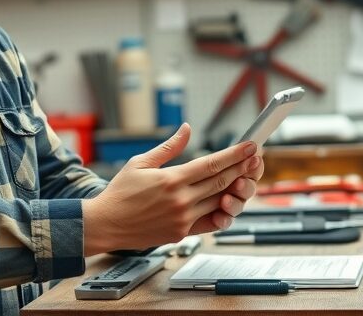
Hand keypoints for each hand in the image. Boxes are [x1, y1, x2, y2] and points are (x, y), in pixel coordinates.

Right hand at [82, 123, 259, 255]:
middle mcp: (181, 200)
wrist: (106, 224)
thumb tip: (187, 129)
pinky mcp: (181, 233)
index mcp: (171, 179)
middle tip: (256, 159)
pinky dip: (221, 211)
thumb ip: (169, 147)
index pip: (211, 164)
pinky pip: (209, 221)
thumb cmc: (120, 192)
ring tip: (247, 178)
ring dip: (236, 190)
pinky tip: (229, 201)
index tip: (249, 146)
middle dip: (241, 169)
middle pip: (221, 182)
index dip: (234, 155)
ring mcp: (183, 219)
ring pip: (219, 202)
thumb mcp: (141, 162)